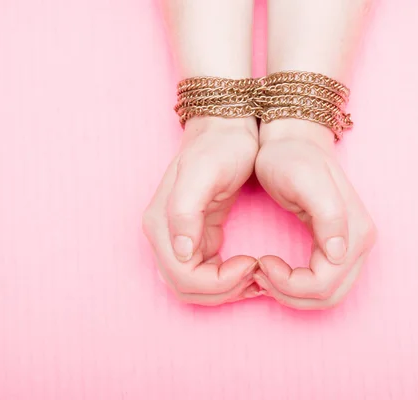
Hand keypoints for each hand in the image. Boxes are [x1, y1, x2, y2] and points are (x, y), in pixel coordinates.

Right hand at [143, 117, 260, 305]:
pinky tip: (249, 269)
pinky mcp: (196, 235)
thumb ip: (184, 212)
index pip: (184, 277)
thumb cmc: (219, 147)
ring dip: (224, 289)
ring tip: (256, 276)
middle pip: (186, 288)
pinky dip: (226, 279)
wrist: (225, 128)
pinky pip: (205, 273)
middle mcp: (164, 236)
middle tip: (256, 276)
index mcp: (161, 224)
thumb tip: (182, 252)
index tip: (251, 264)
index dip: (218, 282)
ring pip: (195, 286)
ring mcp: (178, 237)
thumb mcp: (203, 173)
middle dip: (222, 290)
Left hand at [253, 119, 375, 309]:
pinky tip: (274, 267)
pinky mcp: (337, 245)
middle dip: (291, 293)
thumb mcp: (304, 179)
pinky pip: (320, 281)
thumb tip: (339, 253)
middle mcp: (359, 243)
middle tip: (259, 272)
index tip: (261, 263)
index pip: (324, 284)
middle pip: (329, 296)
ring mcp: (351, 246)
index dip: (290, 285)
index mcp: (355, 232)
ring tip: (263, 270)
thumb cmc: (290, 157)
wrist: (292, 140)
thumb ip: (328, 214)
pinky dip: (296, 284)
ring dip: (292, 292)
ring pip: (325, 294)